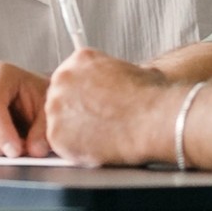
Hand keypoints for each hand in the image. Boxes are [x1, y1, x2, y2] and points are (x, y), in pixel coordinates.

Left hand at [44, 47, 184, 164]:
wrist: (155, 119)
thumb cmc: (151, 98)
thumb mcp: (133, 71)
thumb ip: (112, 76)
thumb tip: (118, 83)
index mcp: (80, 59)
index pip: (70, 79)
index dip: (83, 96)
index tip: (94, 105)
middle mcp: (63, 78)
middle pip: (59, 99)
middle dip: (75, 113)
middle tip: (97, 124)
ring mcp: (56, 106)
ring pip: (58, 123)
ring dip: (75, 132)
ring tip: (101, 136)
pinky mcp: (56, 133)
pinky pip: (61, 145)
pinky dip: (76, 150)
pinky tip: (97, 147)